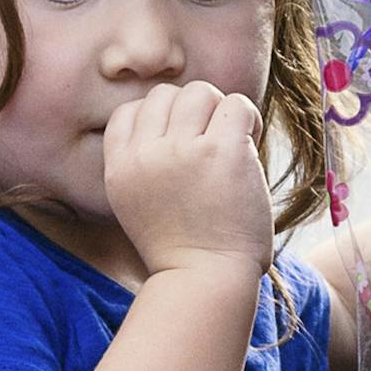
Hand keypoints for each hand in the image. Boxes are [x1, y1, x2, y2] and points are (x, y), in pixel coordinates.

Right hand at [103, 81, 272, 281]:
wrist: (205, 279)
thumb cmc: (181, 247)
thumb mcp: (136, 203)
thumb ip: (143, 162)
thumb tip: (173, 120)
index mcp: (120, 167)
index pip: (129, 111)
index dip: (159, 118)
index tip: (180, 143)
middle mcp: (146, 155)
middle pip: (165, 94)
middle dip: (192, 111)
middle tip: (211, 143)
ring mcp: (183, 151)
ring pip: (201, 91)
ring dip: (221, 111)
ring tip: (232, 143)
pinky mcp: (222, 152)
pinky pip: (237, 104)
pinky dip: (248, 118)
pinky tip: (250, 143)